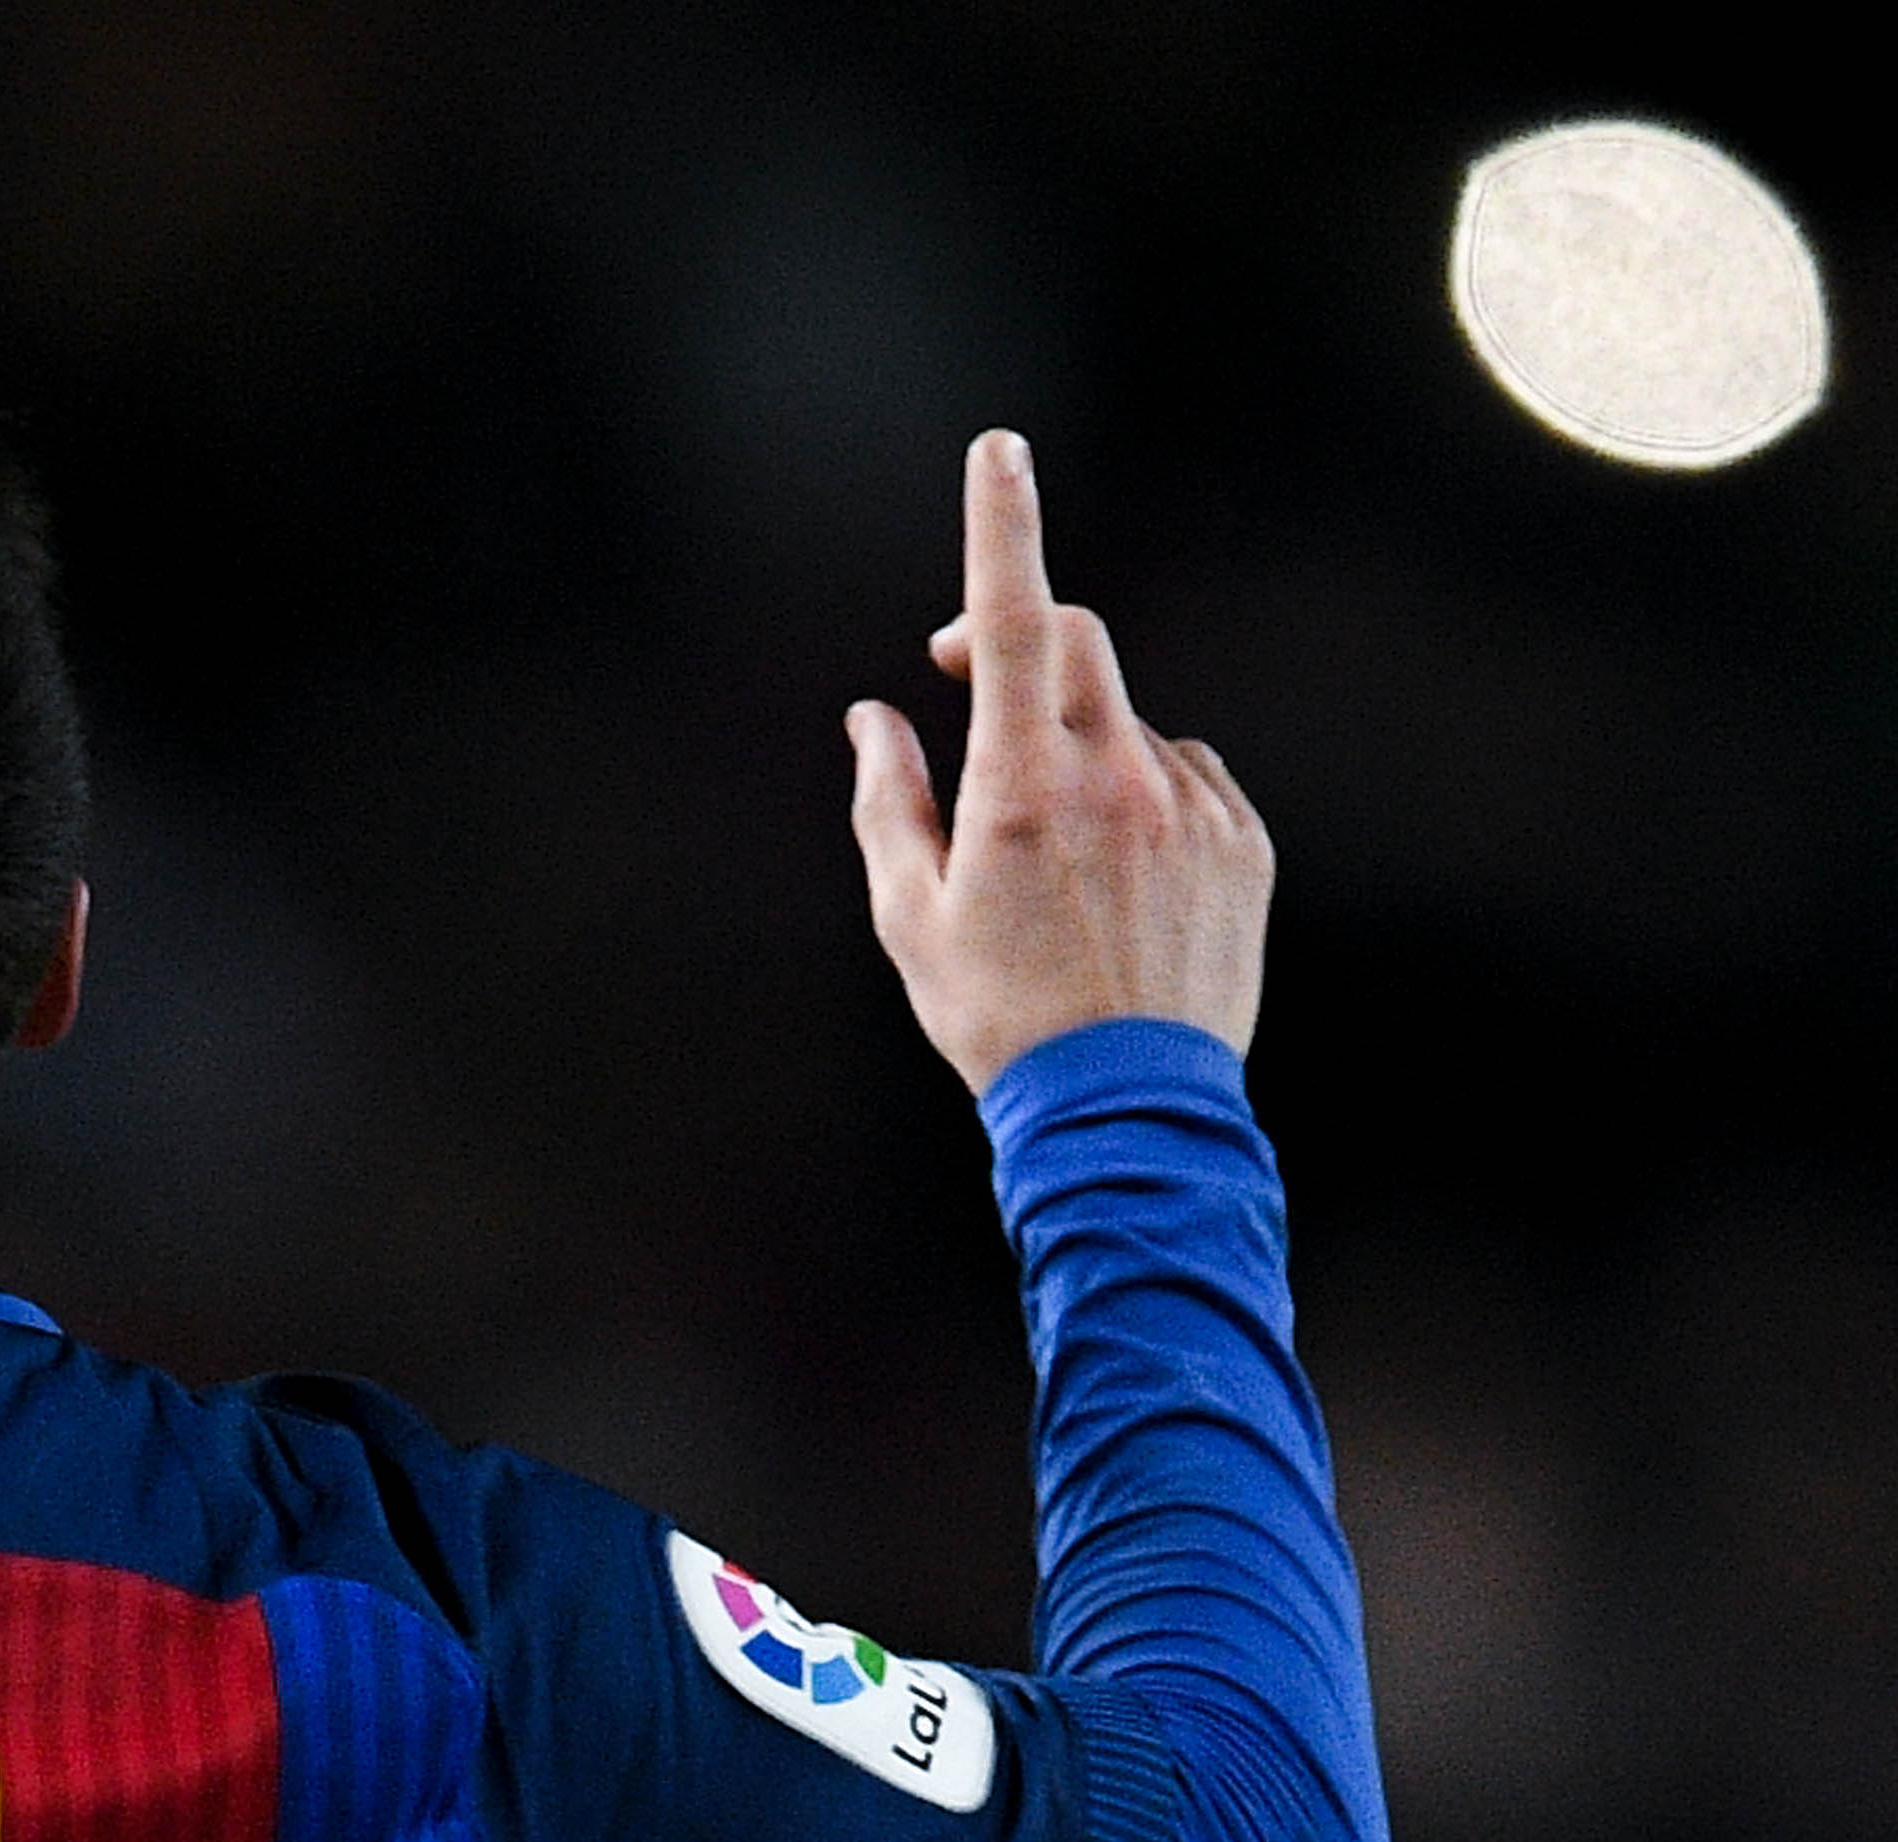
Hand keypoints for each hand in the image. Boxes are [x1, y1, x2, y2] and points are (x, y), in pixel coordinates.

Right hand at [845, 431, 1267, 1092]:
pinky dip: (1142, 794)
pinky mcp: (1243, 842)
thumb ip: (889, 800)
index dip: (1003, 527)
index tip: (999, 453)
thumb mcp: (911, 917)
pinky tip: (1117, 881)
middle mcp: (1119, 778)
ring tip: (1053, 858)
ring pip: (1126, 721)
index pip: (1014, 622)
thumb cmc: (999, 1019)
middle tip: (964, 681)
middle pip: (1078, 643)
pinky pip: (1185, 776)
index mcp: (1024, 790)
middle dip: (1018, 638)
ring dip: (1077, 746)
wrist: (1127, 1110)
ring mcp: (1193, 807)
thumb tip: (875, 718)